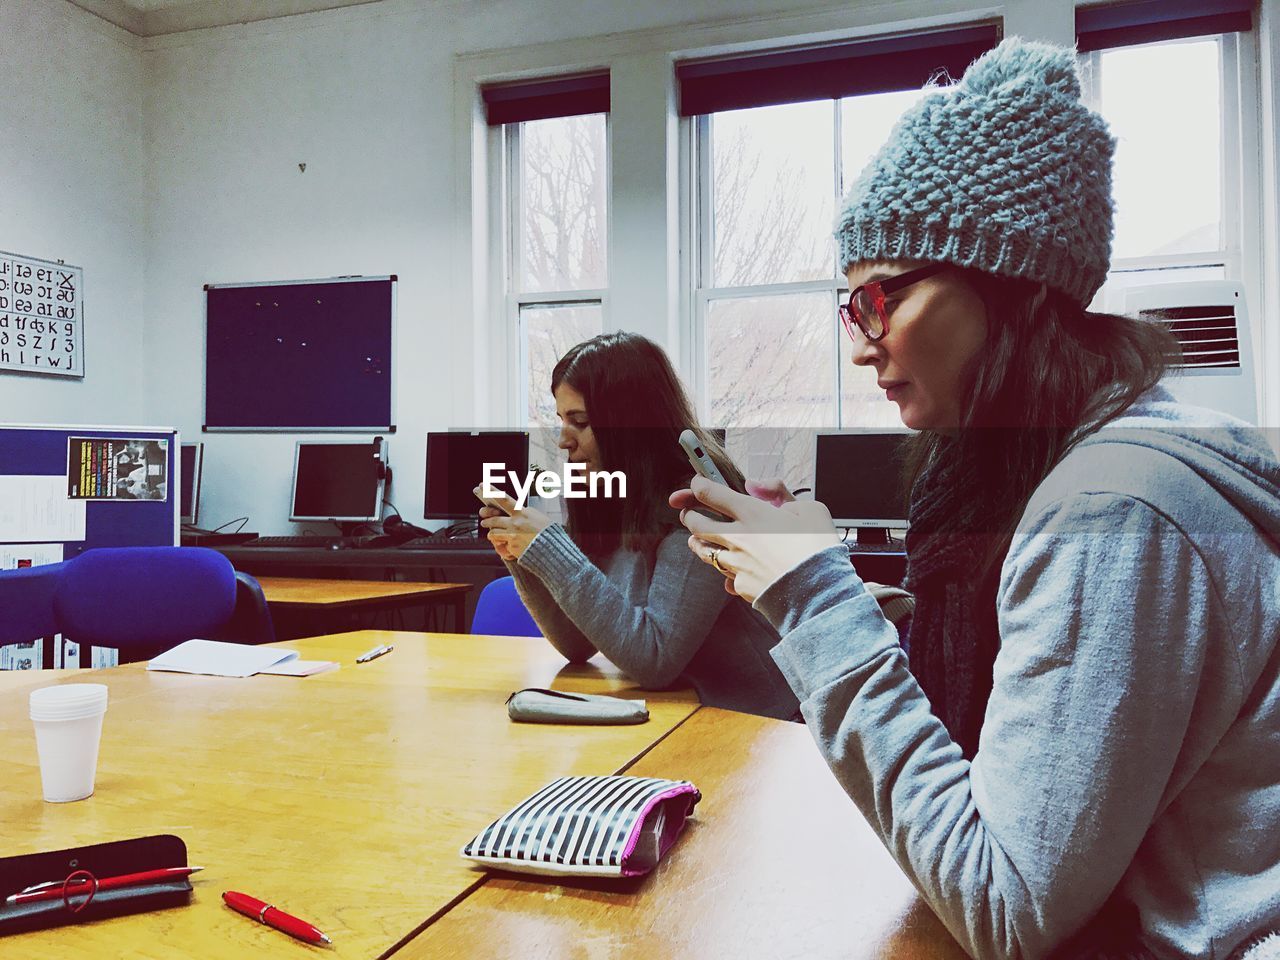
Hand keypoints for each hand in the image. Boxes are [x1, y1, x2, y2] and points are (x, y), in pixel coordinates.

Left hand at [475, 488, 552, 559]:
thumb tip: (513, 513)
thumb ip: (523, 514)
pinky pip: (502, 545)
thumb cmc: (548, 532)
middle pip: (494, 519)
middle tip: (484, 521)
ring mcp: (512, 536)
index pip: (503, 499)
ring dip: (492, 533)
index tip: (482, 486)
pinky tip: (511, 546)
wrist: (552, 550)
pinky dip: (505, 545)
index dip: (491, 492)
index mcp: (522, 513)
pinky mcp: (511, 547)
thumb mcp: (537, 516)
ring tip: (493, 534)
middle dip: (486, 520)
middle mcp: (515, 523)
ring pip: (493, 533)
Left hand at [668, 476, 839, 603]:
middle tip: (689, 513)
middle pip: (696, 523)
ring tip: (697, 540)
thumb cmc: (817, 548)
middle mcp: (737, 537)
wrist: (819, 592)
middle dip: (689, 515)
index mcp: (752, 513)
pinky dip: (725, 571)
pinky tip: (730, 569)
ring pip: (703, 550)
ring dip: (698, 542)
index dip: (698, 486)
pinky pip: (724, 576)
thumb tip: (755, 486)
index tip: (698, 485)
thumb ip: (779, 492)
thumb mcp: (808, 508)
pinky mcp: (740, 585)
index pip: (710, 493)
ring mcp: (735, 563)